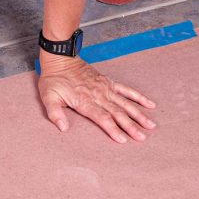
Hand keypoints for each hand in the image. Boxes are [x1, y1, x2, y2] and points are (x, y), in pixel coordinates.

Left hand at [38, 52, 155, 142]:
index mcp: (84, 101)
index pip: (102, 118)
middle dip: (130, 126)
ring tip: (150, 125)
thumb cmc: (53, 80)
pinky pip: (126, 90)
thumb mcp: (48, 97)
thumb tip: (63, 128)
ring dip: (138, 114)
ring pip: (125, 103)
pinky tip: (150, 104)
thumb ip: (55, 113)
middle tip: (142, 138)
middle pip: (117, 113)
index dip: (113, 129)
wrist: (60, 59)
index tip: (123, 139)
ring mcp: (105, 88)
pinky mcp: (108, 82)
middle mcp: (98, 95)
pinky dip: (138, 97)